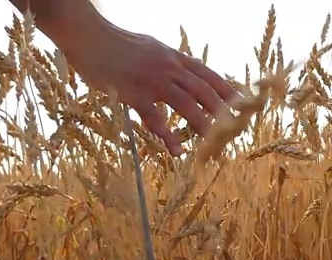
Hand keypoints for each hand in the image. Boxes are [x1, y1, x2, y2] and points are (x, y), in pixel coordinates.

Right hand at [62, 25, 238, 155]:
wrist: (88, 35)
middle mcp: (170, 68)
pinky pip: (154, 118)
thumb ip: (170, 62)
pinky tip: (178, 151)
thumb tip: (186, 71)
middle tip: (235, 132)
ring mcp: (153, 80)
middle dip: (224, 114)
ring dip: (204, 127)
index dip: (229, 93)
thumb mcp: (152, 48)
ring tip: (216, 145)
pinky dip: (167, 136)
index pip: (210, 76)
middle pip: (205, 92)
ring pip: (187, 105)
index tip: (243, 108)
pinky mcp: (133, 93)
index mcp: (175, 58)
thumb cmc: (117, 44)